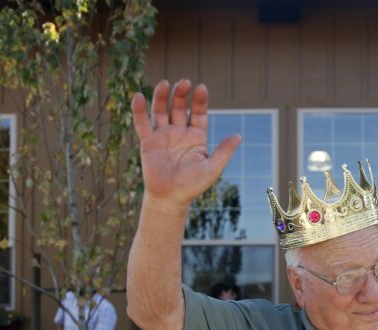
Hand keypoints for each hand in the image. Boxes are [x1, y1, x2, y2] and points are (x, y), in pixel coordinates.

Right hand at [131, 79, 241, 206]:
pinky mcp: (148, 142)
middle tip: (184, 83)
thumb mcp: (212, 169)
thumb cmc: (192, 186)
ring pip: (161, 111)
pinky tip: (138, 96)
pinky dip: (139, 110)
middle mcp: (179, 132)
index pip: (198, 113)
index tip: (201, 88)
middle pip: (179, 107)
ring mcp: (163, 135)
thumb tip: (239, 136)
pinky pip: (142, 124)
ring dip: (162, 96)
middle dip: (181, 94)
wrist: (169, 199)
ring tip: (165, 84)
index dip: (199, 100)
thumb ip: (224, 152)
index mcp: (196, 136)